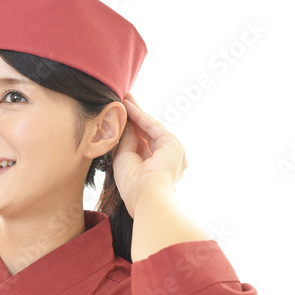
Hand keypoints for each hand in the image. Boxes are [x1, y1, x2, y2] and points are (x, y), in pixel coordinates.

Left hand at [111, 92, 186, 218]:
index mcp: (157, 169)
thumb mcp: (124, 160)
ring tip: (124, 99)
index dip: (131, 130)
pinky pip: (152, 126)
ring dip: (137, 113)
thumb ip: (126, 142)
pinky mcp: (173, 144)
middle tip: (125, 101)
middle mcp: (168, 160)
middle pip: (148, 133)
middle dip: (135, 117)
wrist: (147, 196)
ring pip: (151, 128)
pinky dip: (139, 116)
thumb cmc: (133, 186)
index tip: (121, 117)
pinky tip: (128, 106)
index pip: (143, 144)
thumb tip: (127, 125)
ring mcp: (173, 151)